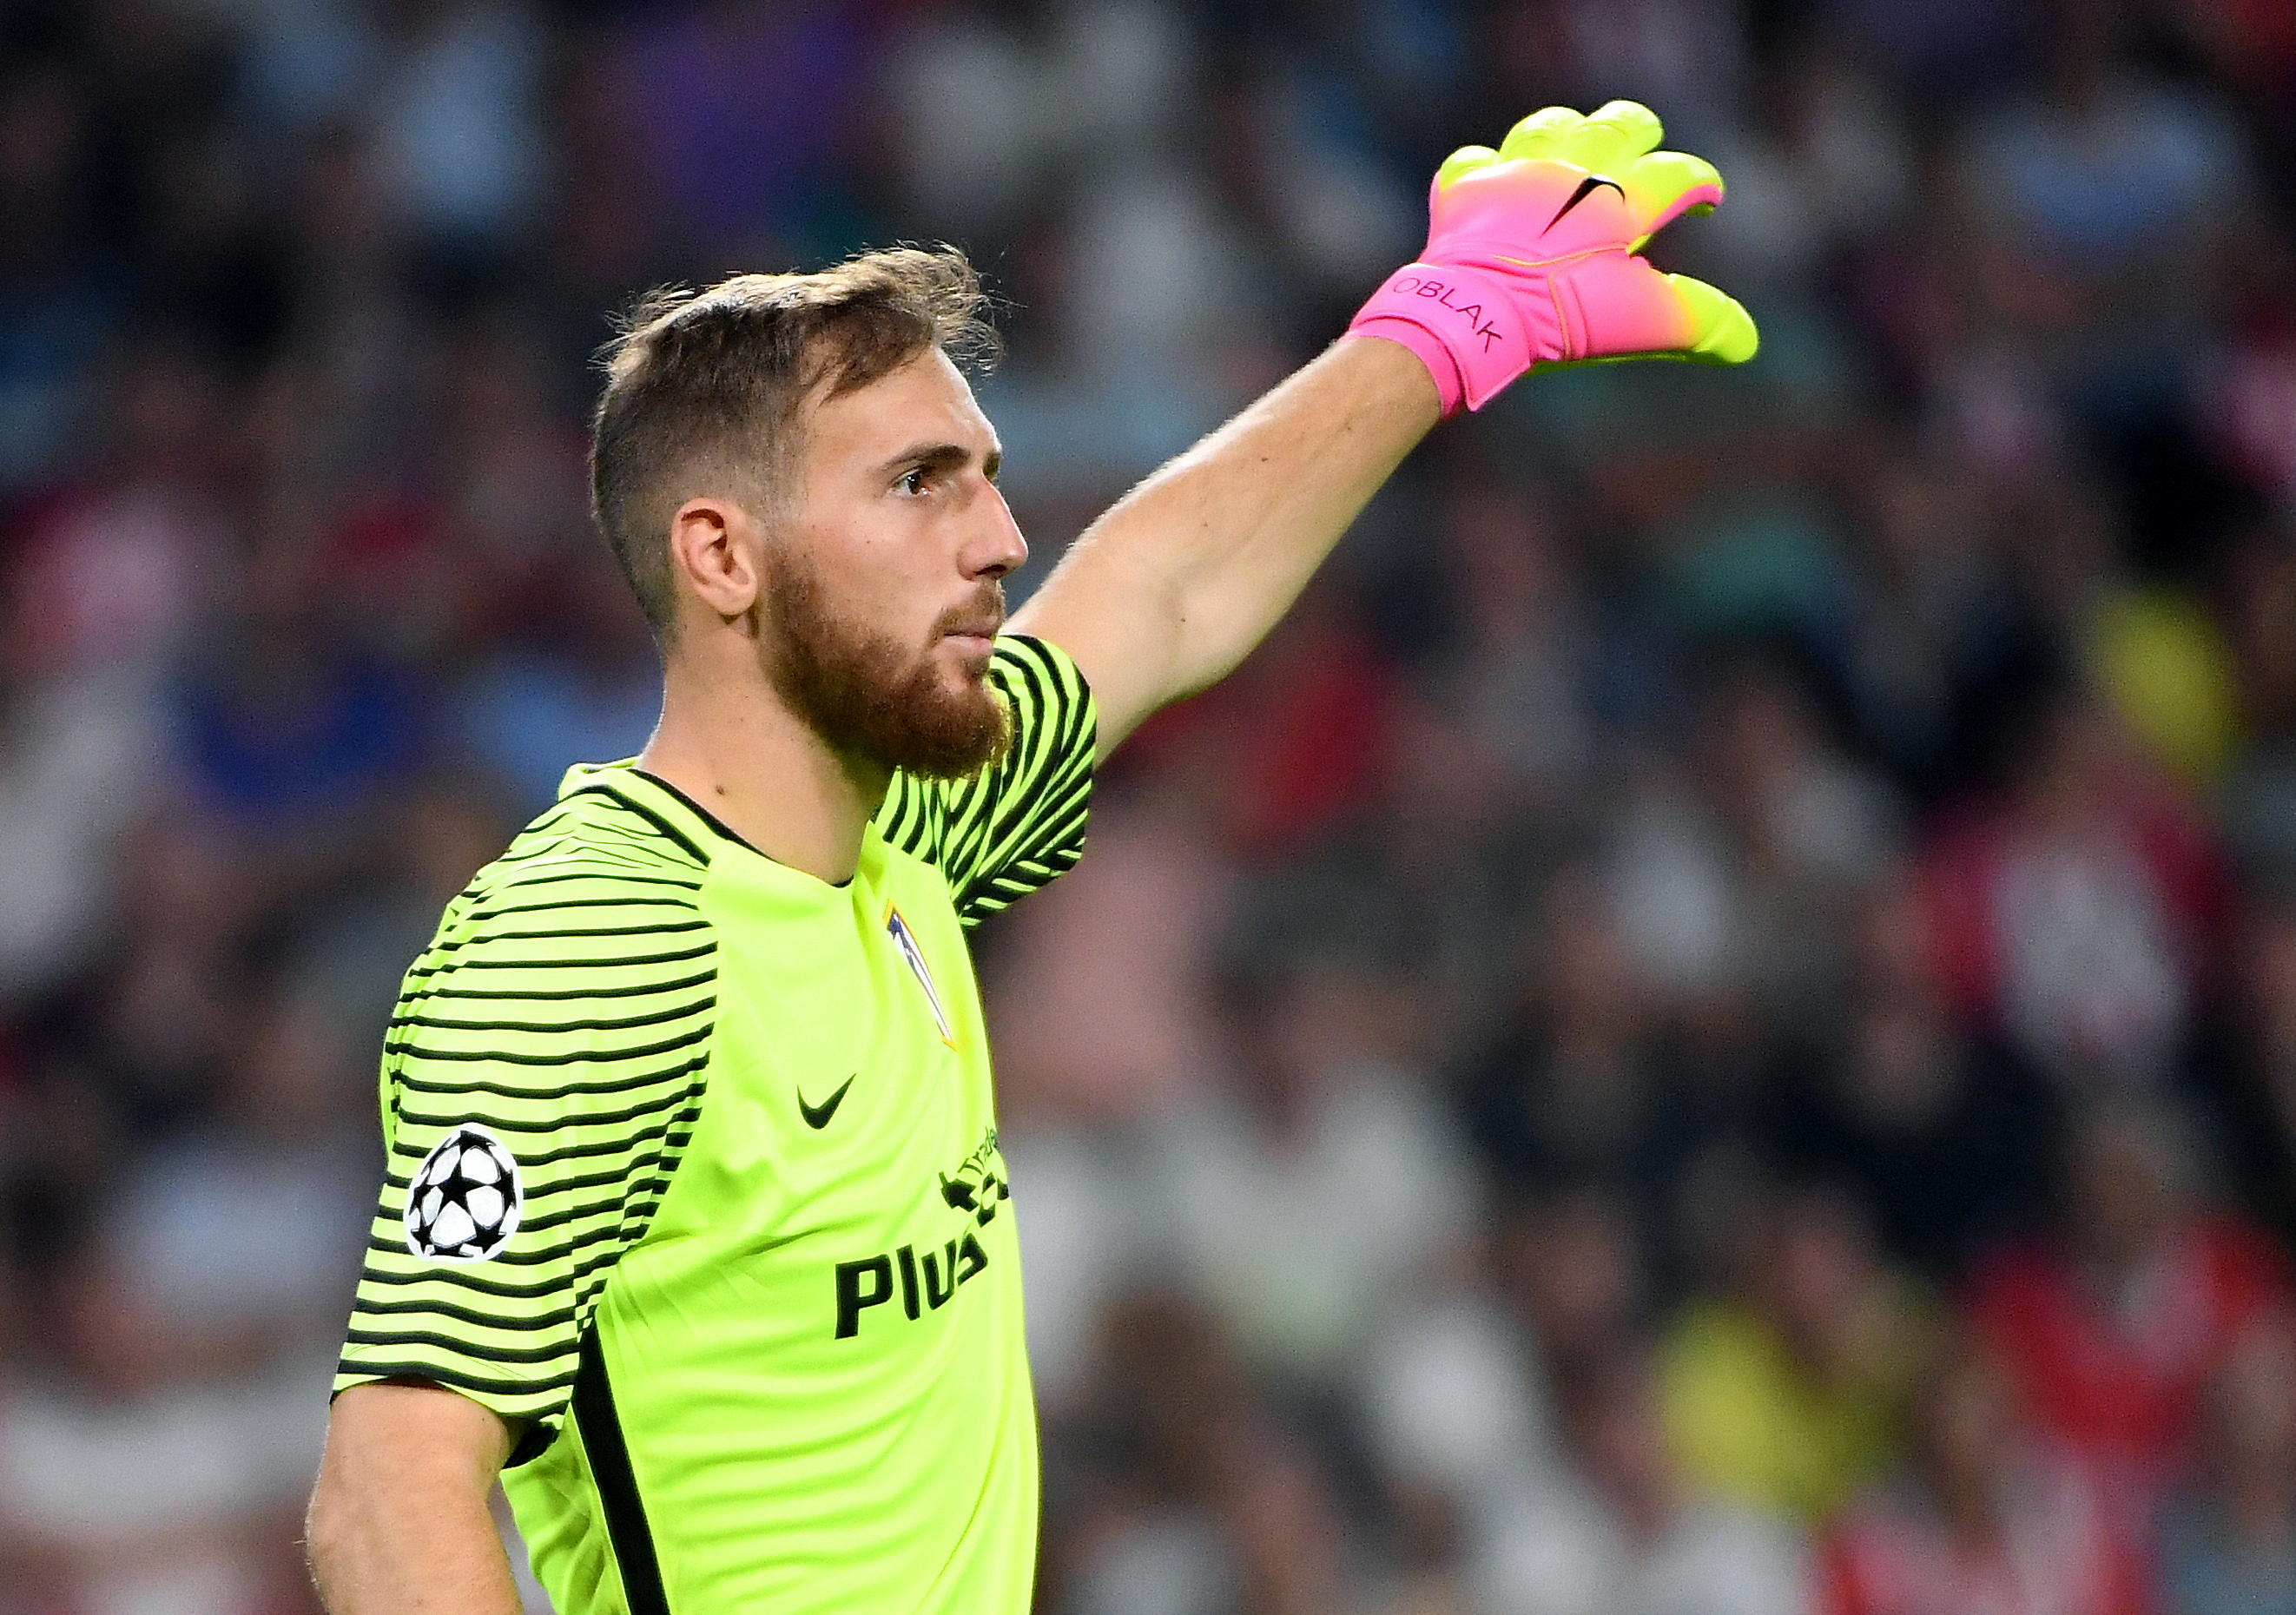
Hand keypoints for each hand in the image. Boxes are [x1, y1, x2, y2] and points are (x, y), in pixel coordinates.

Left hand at [1347, 100, 1757, 413]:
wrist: (1475, 313)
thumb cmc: (1562, 320)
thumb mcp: (1639, 323)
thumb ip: (1695, 322)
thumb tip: (1747, 341)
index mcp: (1621, 205)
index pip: (1677, 176)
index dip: (1699, 184)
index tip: (1706, 199)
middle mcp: (1572, 176)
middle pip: (1616, 128)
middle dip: (1637, 131)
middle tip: (1645, 139)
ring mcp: (1516, 177)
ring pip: (1549, 129)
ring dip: (1567, 133)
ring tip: (1574, 144)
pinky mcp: (1467, 190)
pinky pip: (1476, 163)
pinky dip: (1488, 170)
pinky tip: (1494, 181)